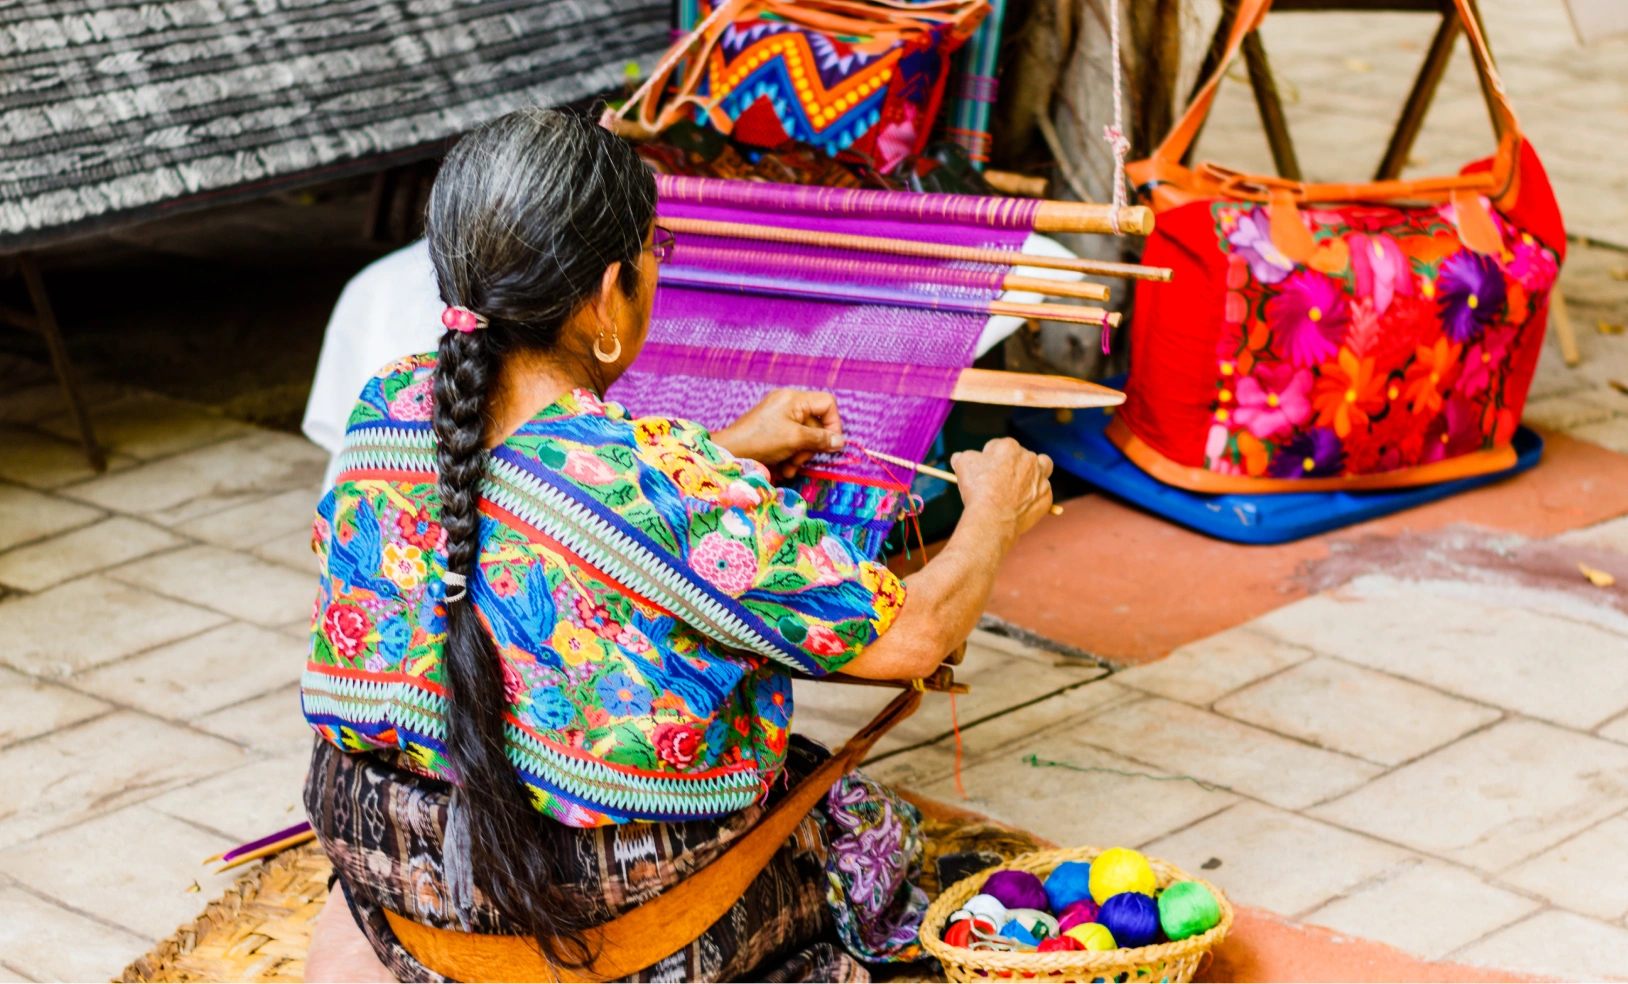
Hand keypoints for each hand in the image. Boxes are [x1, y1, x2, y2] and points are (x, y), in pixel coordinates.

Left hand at [712, 389, 843, 478]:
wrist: (730, 452)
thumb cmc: (762, 441)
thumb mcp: (795, 440)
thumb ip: (820, 439)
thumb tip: (840, 442)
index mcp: (794, 398)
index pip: (827, 404)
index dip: (834, 424)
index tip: (831, 444)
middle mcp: (788, 403)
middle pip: (815, 424)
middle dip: (810, 446)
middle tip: (800, 460)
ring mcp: (779, 416)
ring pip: (804, 436)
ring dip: (799, 456)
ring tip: (789, 468)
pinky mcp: (772, 429)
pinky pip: (790, 440)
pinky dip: (789, 455)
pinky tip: (782, 468)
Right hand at [950, 437, 1053, 541]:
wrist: (993, 518)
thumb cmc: (978, 490)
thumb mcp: (962, 465)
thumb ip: (963, 456)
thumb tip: (959, 457)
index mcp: (1009, 446)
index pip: (998, 446)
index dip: (989, 457)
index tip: (985, 469)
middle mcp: (1029, 458)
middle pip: (1021, 456)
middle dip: (1012, 464)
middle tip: (1001, 479)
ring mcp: (1041, 478)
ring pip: (1042, 468)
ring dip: (1034, 473)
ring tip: (1021, 485)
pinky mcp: (1046, 496)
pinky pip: (1042, 493)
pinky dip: (1033, 497)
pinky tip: (1021, 505)